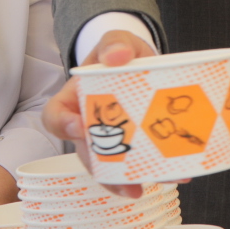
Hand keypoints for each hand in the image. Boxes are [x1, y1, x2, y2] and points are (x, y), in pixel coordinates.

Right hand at [44, 30, 157, 197]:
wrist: (143, 60)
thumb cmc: (120, 52)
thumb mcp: (115, 40)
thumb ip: (114, 42)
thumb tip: (117, 55)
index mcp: (74, 98)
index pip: (55, 115)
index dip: (62, 124)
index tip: (78, 127)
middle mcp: (89, 123)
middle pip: (86, 151)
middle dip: (101, 170)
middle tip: (121, 180)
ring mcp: (111, 136)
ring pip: (110, 165)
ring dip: (124, 180)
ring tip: (142, 188)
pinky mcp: (134, 142)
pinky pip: (138, 161)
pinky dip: (154, 169)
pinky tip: (174, 171)